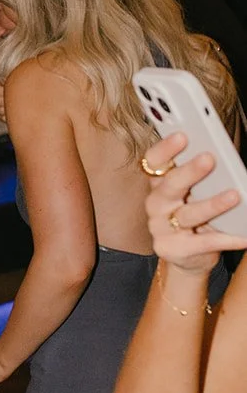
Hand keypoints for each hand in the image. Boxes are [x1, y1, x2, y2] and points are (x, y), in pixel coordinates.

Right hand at [141, 132, 246, 272]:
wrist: (188, 256)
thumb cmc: (195, 218)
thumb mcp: (193, 194)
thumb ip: (200, 178)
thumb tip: (222, 161)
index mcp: (159, 184)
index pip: (154, 161)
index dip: (164, 148)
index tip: (182, 136)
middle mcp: (156, 204)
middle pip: (169, 186)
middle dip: (189, 171)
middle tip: (209, 159)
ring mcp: (161, 228)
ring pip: (187, 214)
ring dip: (212, 205)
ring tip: (234, 196)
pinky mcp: (173, 249)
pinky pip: (203, 243)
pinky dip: (225, 238)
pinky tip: (244, 235)